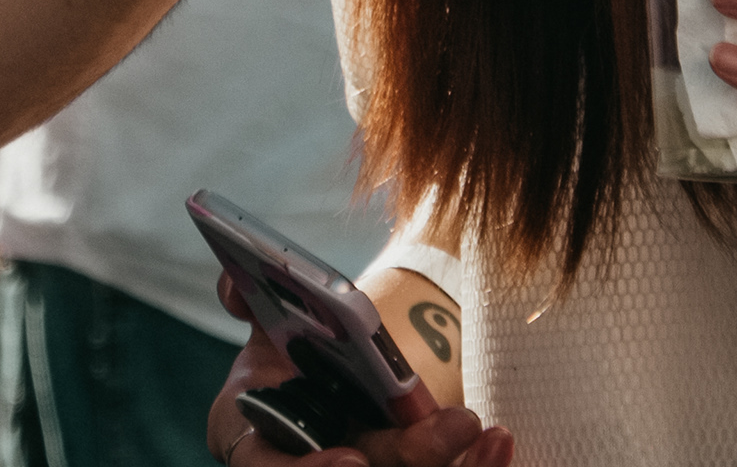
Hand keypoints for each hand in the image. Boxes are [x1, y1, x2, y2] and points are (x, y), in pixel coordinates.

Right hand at [208, 272, 509, 466]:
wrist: (328, 358)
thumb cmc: (287, 348)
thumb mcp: (264, 323)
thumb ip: (250, 302)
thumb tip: (237, 287)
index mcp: (258, 441)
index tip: (352, 461)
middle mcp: (315, 462)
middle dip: (418, 456)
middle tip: (459, 424)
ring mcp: (361, 464)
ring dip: (458, 463)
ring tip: (489, 431)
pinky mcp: (403, 464)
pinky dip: (477, 466)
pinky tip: (500, 441)